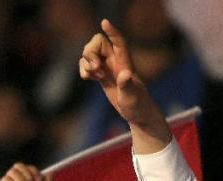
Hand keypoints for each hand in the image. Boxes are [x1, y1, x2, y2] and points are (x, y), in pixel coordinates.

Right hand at [79, 19, 170, 152]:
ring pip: (90, 53)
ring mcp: (108, 67)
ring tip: (95, 77)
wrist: (138, 114)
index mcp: (125, 63)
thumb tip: (124, 75)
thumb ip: (127, 85)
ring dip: (86, 63)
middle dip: (90, 53)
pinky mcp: (102, 76)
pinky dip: (84, 70)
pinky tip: (89, 79)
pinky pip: (87, 65)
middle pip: (97, 43)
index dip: (112, 31)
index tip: (104, 22)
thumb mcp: (132, 97)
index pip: (119, 41)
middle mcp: (115, 62)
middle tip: (96, 70)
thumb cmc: (138, 106)